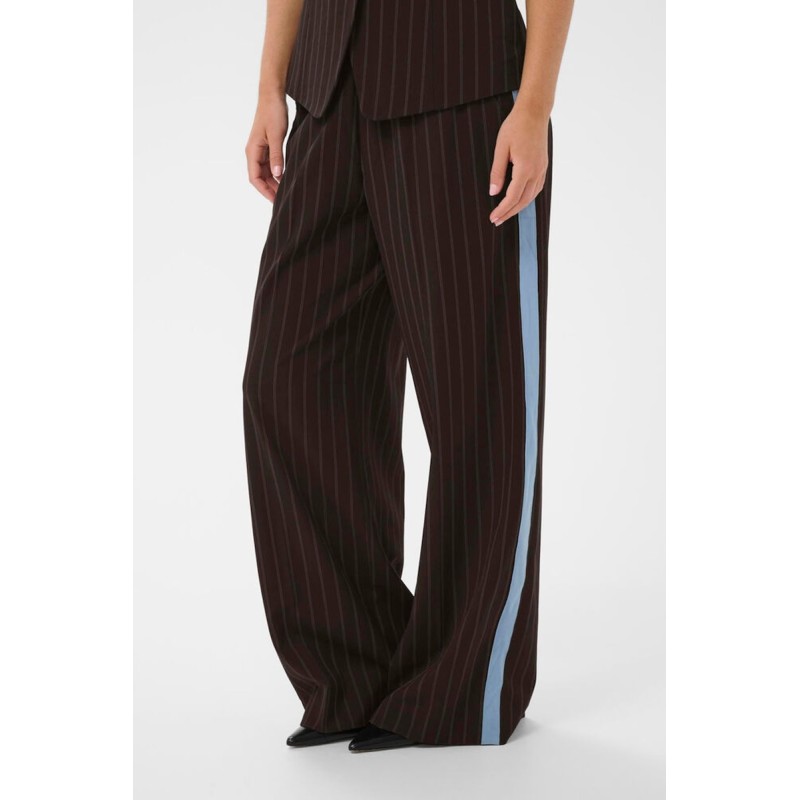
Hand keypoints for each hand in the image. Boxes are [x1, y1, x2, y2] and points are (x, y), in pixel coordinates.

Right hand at [245, 93, 287, 201]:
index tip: (276, 201)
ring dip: (274, 183)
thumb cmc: (273, 112)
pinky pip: (270, 165)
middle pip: (260, 178)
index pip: (255, 179)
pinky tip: (286, 178)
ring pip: (265, 173)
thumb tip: (277, 175)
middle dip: (271, 190)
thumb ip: (277, 155)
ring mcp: (260, 150)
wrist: (272, 95)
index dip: (265, 191)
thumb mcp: (277, 135)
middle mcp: (254, 152)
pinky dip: (277, 173)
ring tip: (286, 192)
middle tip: (284, 200)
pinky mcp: (267, 146)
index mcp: (252, 151)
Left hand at [488, 106, 548, 225]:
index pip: (512, 197)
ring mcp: (542, 169)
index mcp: (525, 168)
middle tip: (496, 221)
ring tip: (506, 213)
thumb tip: (493, 192)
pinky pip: (537, 188)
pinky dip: (527, 198)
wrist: (534, 112)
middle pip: (523, 201)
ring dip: (518, 208)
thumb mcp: (501, 148)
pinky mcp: (543, 166)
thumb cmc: (515, 126)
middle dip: (509, 213)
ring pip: (531, 196)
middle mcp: (536, 171)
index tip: (492, 218)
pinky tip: (519, 200)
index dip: (502, 210)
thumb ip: (497, 172)